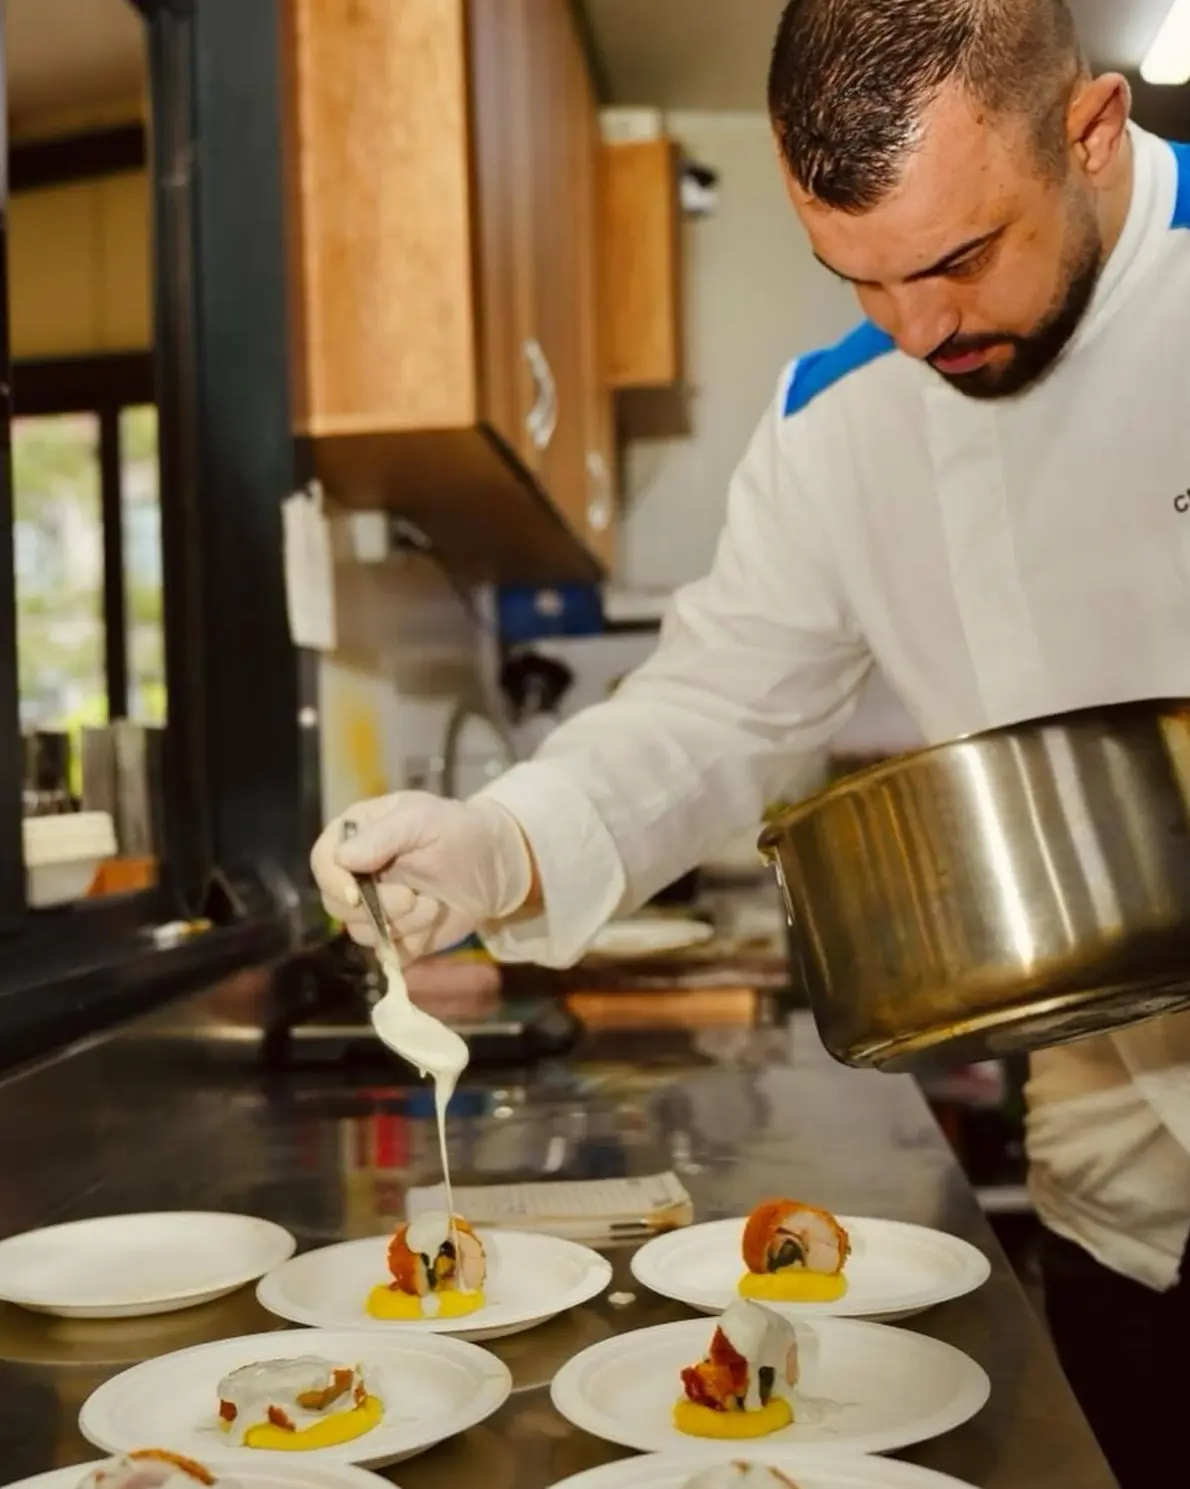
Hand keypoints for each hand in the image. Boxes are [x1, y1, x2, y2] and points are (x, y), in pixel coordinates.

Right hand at [310, 792, 533, 959]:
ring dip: (402, 924)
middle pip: (336, 904)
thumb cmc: (459, 832)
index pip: (323, 860)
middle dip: (377, 907)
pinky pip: (388, 953)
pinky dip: (411, 943)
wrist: (495, 866)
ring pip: (363, 932)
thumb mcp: (424, 819)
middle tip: (413, 897)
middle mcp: (357, 873)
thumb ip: (383, 835)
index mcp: (357, 836)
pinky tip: (433, 922)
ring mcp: (374, 907)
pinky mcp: (395, 936)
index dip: (333, 881)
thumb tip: (343, 858)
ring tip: (432, 904)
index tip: (356, 893)